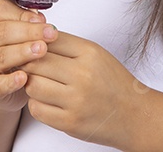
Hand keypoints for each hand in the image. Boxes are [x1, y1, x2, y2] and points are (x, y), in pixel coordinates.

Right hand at [0, 0, 58, 112]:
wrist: (2, 89)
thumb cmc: (17, 58)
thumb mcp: (23, 38)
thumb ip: (30, 25)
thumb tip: (41, 18)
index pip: (1, 11)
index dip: (23, 14)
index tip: (43, 20)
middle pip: (3, 32)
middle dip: (29, 32)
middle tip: (50, 34)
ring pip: (1, 56)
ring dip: (22, 52)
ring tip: (41, 50)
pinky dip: (10, 81)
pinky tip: (23, 78)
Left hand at [20, 29, 144, 147]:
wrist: (134, 115)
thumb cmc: (114, 83)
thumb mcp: (96, 55)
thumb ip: (68, 46)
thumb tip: (36, 38)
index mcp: (89, 53)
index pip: (49, 40)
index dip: (35, 43)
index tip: (32, 47)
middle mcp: (83, 75)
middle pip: (36, 62)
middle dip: (28, 63)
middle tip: (28, 66)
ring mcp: (76, 101)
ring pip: (32, 85)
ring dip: (31, 84)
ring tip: (40, 83)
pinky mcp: (69, 122)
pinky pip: (36, 109)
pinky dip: (36, 104)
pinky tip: (46, 100)